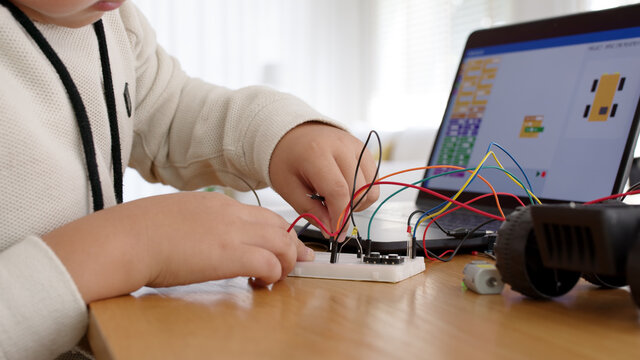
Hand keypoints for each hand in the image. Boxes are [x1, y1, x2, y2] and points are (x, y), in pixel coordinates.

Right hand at [43, 192, 313, 302]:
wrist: (127, 238)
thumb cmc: (139, 233)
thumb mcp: (175, 217)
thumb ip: (197, 223)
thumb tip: (202, 238)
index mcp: (217, 202)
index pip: (262, 214)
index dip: (279, 231)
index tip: (287, 244)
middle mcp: (231, 213)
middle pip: (279, 225)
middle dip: (294, 246)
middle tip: (300, 262)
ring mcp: (232, 232)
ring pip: (282, 242)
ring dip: (287, 262)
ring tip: (278, 278)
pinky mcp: (230, 255)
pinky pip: (269, 263)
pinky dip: (273, 275)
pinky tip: (260, 285)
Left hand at [269, 123, 379, 238]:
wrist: (293, 135)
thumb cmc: (287, 159)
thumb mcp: (288, 188)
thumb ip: (310, 210)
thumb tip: (331, 230)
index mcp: (317, 153)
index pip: (338, 191)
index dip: (340, 216)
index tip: (336, 233)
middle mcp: (340, 146)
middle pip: (358, 190)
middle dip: (348, 211)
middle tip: (331, 215)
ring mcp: (355, 146)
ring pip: (371, 187)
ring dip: (358, 203)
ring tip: (338, 201)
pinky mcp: (364, 149)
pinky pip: (374, 179)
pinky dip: (364, 192)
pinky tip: (346, 190)